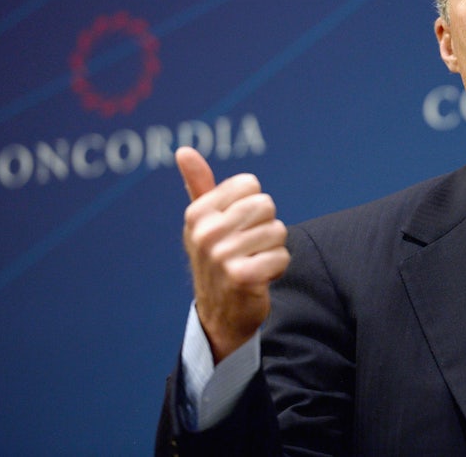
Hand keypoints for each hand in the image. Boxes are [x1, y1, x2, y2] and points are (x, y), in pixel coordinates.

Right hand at [176, 147, 289, 362]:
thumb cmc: (216, 259)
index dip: (253, 206)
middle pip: (266, 205)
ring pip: (278, 231)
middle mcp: (206, 232)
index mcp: (198, 213)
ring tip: (253, 263)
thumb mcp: (203, 222)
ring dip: (273, 249)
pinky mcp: (242, 277)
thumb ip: (198, 184)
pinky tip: (260, 279)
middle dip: (266, 227)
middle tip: (248, 248)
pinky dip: (277, 268)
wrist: (220, 315)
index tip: (238, 227)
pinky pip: (282, 256)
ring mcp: (222, 255)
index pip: (250, 185)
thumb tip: (183, 150)